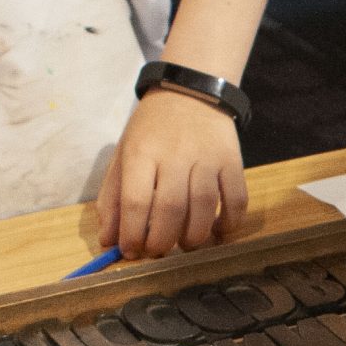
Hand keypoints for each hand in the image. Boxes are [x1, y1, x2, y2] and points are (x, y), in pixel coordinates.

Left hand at [98, 90, 248, 257]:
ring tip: (186, 244)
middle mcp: (175, 155)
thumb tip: (108, 241)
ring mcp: (208, 158)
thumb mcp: (124, 155)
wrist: (189, 93)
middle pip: (171, 209)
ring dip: (195, 236)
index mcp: (141, 153)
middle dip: (163, 241)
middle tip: (159, 252)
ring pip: (205, 208)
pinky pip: (237, 199)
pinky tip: (218, 231)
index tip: (132, 251)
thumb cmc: (152, 130)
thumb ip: (113, 198)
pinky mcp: (233, 161)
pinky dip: (230, 223)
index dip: (133, 234)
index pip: (136, 201)